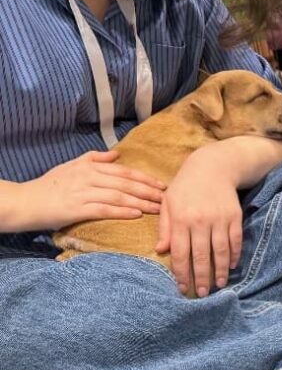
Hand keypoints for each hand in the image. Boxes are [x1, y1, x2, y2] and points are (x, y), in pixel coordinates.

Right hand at [3, 151, 163, 232]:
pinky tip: (137, 215)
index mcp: (90, 167)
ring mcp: (83, 192)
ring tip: (159, 209)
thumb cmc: (49, 185)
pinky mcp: (77, 208)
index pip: (124, 172)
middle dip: (149, 191)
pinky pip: (104, 209)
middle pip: (126, 183)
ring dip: (141, 202)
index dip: (145, 178)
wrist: (26, 201)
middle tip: (168, 199)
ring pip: (119, 196)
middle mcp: (88, 177)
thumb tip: (116, 154)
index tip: (163, 185)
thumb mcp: (71, 166)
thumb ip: (94, 159)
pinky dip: (122, 212)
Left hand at [156, 149, 242, 296]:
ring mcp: (220, 219)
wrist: (212, 167)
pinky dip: (235, 256)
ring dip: (220, 271)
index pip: (180, 253)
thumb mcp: (169, 203)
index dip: (182, 273)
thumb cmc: (185, 187)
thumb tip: (161, 251)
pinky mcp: (235, 217)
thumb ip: (165, 227)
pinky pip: (236, 241)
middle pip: (202, 256)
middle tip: (202, 294)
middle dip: (201, 278)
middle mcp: (200, 221)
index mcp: (181, 219)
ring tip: (218, 285)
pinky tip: (232, 267)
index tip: (183, 288)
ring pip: (221, 251)